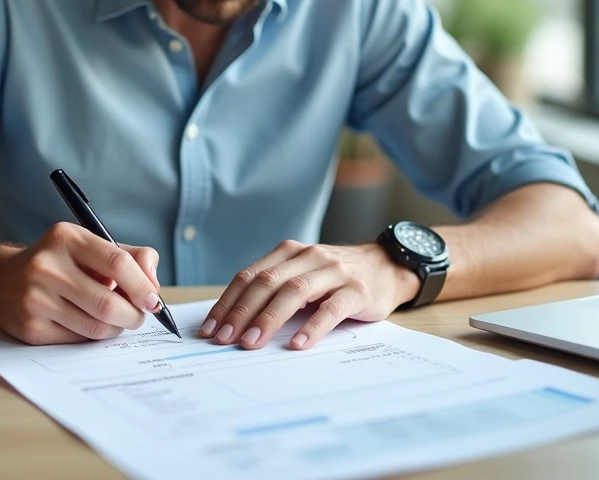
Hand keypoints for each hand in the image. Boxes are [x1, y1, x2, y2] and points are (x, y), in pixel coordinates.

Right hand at [0, 222, 161, 344]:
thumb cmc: (57, 263)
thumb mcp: (88, 246)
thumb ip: (129, 257)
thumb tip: (153, 286)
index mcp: (66, 238)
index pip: (117, 263)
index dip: (143, 285)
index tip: (153, 299)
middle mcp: (47, 267)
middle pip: (108, 303)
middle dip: (134, 315)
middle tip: (139, 316)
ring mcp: (36, 299)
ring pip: (96, 326)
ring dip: (116, 328)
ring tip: (116, 320)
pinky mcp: (31, 328)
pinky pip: (78, 340)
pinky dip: (93, 336)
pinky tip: (89, 324)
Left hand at [199, 240, 415, 349]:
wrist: (387, 268)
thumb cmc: (337, 278)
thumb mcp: (304, 275)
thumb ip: (276, 289)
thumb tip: (235, 322)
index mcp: (289, 253)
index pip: (250, 276)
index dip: (228, 302)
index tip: (211, 327)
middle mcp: (309, 257)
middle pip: (267, 282)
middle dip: (242, 311)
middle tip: (225, 338)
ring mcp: (334, 272)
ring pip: (295, 292)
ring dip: (269, 318)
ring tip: (252, 342)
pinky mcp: (357, 290)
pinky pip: (331, 309)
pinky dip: (312, 327)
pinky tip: (298, 344)